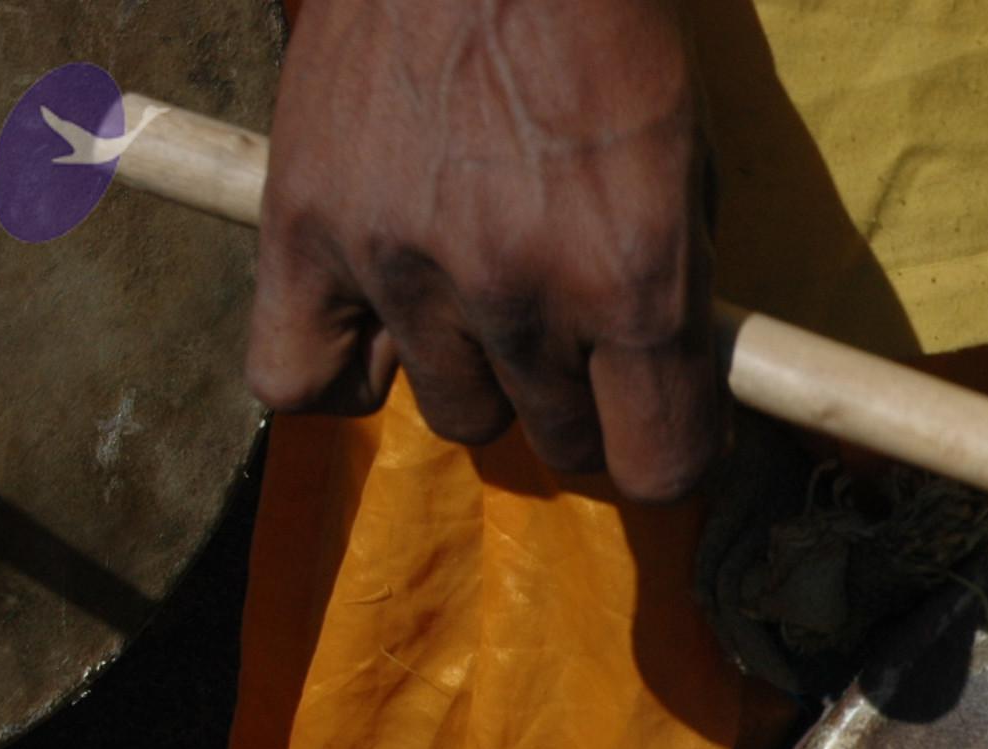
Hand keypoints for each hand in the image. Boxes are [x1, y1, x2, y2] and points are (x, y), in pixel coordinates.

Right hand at [247, 0, 722, 501]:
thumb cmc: (604, 31)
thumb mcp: (689, 167)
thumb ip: (678, 293)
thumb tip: (675, 396)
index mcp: (633, 281)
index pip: (659, 467)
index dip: (672, 453)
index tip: (666, 422)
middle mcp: (518, 293)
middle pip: (560, 445)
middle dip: (583, 404)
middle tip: (574, 329)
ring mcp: (404, 268)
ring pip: (457, 413)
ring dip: (481, 373)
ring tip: (482, 287)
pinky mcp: (306, 228)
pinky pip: (297, 381)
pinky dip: (338, 370)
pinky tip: (375, 326)